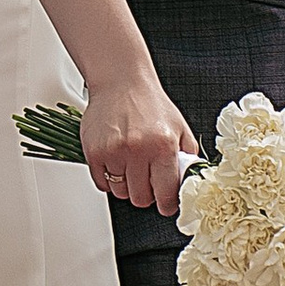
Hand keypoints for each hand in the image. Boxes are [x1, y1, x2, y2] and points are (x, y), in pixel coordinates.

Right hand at [81, 74, 196, 217]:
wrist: (121, 81)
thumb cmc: (150, 103)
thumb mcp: (179, 127)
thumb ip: (188, 158)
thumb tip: (190, 184)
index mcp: (163, 146)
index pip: (166, 193)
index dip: (167, 204)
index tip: (166, 204)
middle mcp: (138, 150)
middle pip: (141, 198)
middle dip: (147, 194)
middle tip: (148, 181)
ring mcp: (114, 152)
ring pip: (121, 193)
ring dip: (127, 186)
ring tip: (132, 168)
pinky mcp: (94, 151)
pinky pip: (102, 184)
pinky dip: (109, 180)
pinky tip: (117, 164)